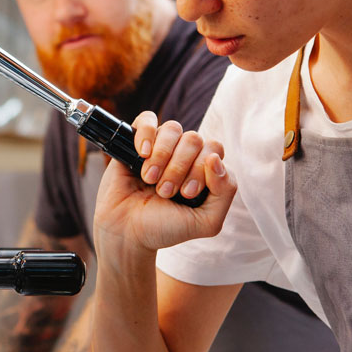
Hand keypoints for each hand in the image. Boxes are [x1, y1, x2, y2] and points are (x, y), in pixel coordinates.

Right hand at [94, 111, 236, 252]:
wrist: (126, 233)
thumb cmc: (164, 228)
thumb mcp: (205, 222)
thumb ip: (225, 193)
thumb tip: (215, 159)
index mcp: (203, 170)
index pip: (214, 150)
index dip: (201, 169)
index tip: (185, 193)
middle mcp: (184, 155)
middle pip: (194, 139)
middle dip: (179, 167)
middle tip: (165, 191)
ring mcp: (160, 146)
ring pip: (173, 129)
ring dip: (162, 156)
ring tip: (150, 180)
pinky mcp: (136, 142)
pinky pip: (148, 119)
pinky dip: (147, 134)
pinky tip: (142, 154)